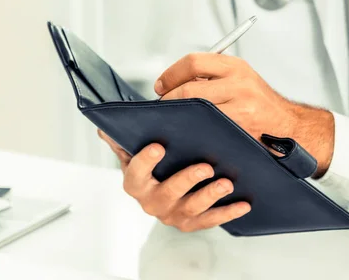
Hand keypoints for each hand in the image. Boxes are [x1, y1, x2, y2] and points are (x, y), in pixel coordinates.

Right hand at [98, 130, 250, 231]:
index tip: (158, 146)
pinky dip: (228, 212)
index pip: (136, 174)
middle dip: (187, 179)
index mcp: (137, 184)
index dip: (145, 162)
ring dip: (211, 195)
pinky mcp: (193, 222)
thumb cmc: (153, 168)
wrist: (165, 192)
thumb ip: (122, 140)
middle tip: (206, 167)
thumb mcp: (135, 153)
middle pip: (168, 193)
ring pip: (192, 208)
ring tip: (227, 183)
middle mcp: (153, 202)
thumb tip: (104, 125)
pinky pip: (212, 220)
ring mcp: (174, 214)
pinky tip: (244, 203)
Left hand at [155, 53, 334, 176]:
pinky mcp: (241, 128)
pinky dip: (194, 130)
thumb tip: (173, 82)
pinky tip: (190, 132)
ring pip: (195, 110)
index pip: (193, 62)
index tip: (160, 85)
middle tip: (163, 107)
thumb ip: (213, 77)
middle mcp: (239, 83)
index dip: (171, 74)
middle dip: (169, 99)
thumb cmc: (260, 105)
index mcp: (236, 66)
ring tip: (174, 120)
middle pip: (189, 89)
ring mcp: (241, 107)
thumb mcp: (241, 79)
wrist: (290, 127)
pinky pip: (207, 128)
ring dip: (179, 116)